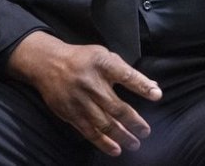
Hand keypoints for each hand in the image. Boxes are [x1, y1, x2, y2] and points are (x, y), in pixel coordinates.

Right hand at [7, 31, 162, 156]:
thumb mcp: (104, 56)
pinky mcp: (69, 113)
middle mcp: (90, 83)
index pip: (126, 75)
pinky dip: (103, 143)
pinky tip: (116, 149)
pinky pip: (89, 131)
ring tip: (134, 143)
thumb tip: (152, 86)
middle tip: (145, 131)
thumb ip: (127, 72)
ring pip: (103, 123)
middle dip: (133, 121)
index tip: (156, 95)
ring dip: (121, 136)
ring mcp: (79, 100)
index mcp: (102, 63)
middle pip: (116, 106)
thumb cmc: (82, 60)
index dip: (142, 86)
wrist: (47, 64)